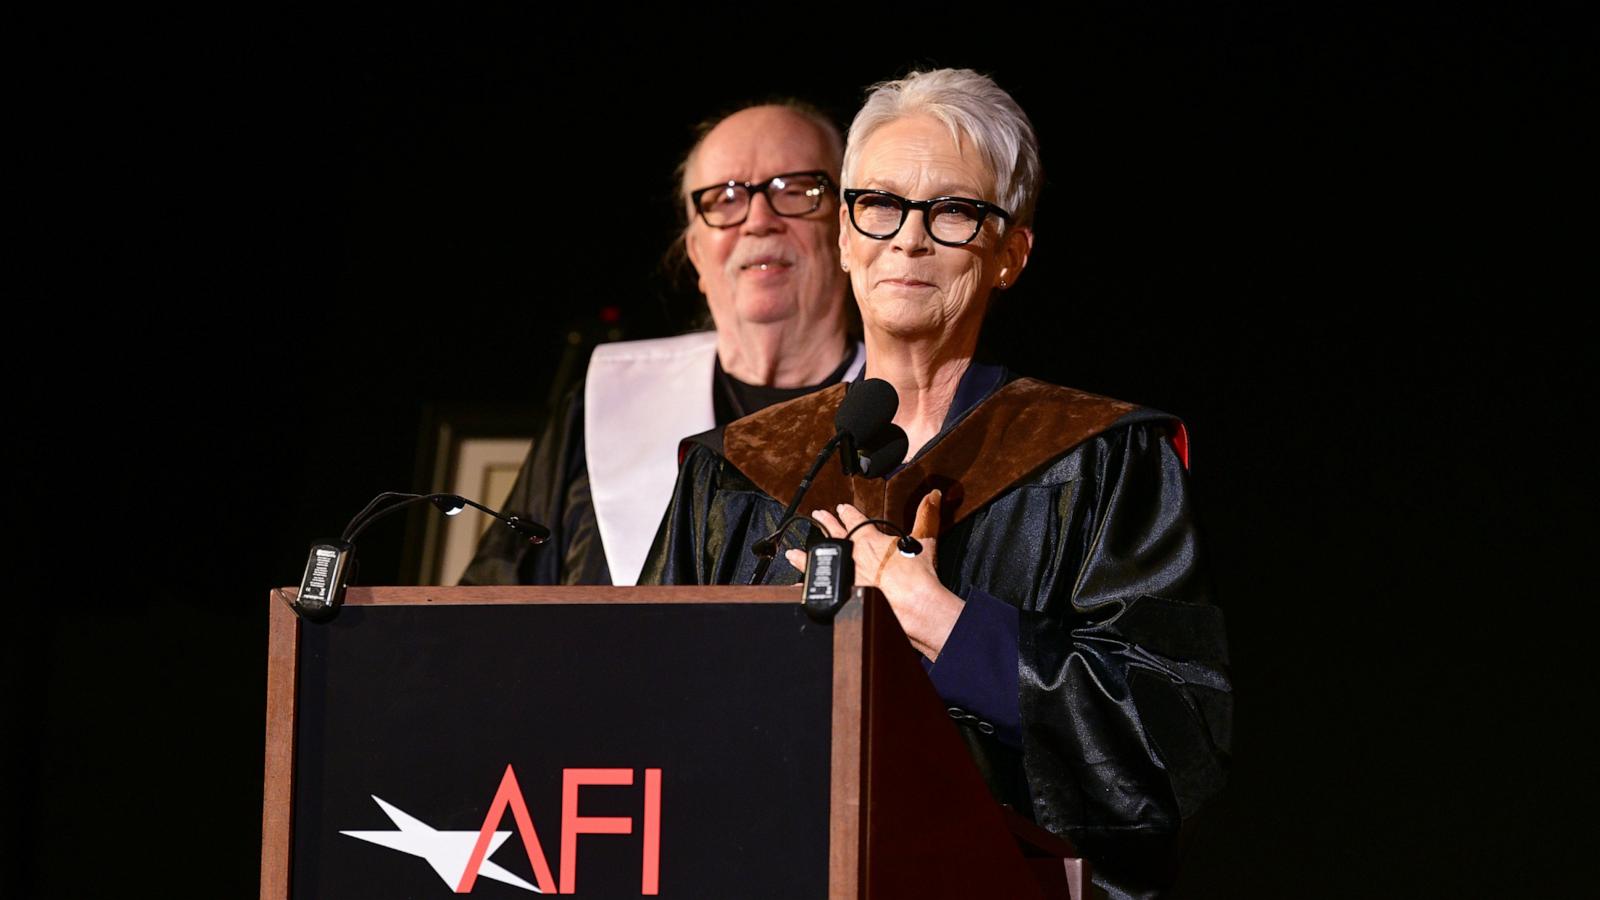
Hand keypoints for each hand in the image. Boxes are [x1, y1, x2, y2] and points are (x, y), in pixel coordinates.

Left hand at [785, 490, 962, 659]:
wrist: (910, 601)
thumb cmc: (916, 574)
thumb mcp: (924, 540)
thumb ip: (926, 515)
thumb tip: (933, 494)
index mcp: (870, 539)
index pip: (856, 521)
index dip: (848, 513)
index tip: (841, 508)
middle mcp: (853, 554)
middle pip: (834, 535)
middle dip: (825, 524)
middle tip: (816, 516)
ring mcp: (844, 574)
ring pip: (820, 560)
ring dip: (805, 555)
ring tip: (792, 552)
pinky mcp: (841, 592)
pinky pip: (818, 588)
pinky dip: (806, 588)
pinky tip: (796, 588)